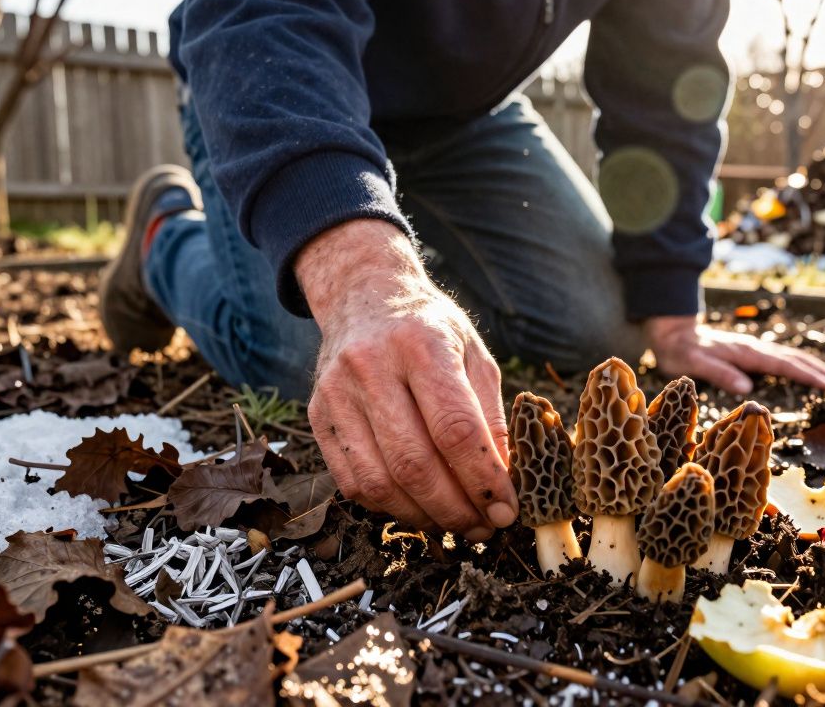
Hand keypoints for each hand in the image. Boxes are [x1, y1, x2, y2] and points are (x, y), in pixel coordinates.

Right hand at [297, 219, 516, 541]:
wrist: (363, 297)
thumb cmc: (429, 329)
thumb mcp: (474, 355)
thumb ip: (492, 416)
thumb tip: (504, 483)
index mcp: (421, 344)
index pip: (455, 429)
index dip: (484, 479)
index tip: (507, 509)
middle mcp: (371, 366)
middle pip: (414, 463)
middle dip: (455, 509)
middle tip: (484, 527)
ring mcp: (337, 393)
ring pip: (379, 482)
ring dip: (423, 517)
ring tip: (454, 522)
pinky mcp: (317, 416)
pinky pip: (352, 482)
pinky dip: (389, 507)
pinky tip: (417, 506)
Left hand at [645, 315, 824, 394]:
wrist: (672, 332)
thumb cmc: (680, 351)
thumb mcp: (693, 365)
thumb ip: (719, 373)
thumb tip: (746, 388)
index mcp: (746, 352)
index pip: (785, 365)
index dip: (809, 376)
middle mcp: (755, 348)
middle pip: (797, 359)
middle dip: (822, 372)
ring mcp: (755, 349)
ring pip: (793, 357)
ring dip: (816, 368)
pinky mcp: (751, 352)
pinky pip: (783, 359)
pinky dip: (802, 366)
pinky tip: (809, 374)